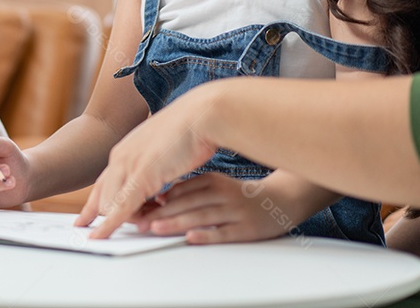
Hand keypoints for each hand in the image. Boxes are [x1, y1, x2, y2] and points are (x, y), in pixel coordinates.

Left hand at [77, 91, 217, 237]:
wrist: (201, 115)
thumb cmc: (189, 130)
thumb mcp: (162, 150)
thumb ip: (151, 164)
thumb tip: (152, 180)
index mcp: (126, 150)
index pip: (104, 181)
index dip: (94, 201)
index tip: (85, 216)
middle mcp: (121, 157)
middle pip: (101, 193)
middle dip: (94, 214)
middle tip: (87, 231)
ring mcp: (129, 165)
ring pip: (108, 202)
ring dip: (107, 222)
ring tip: (100, 238)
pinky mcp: (142, 176)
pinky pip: (122, 206)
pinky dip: (110, 224)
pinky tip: (102, 235)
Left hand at [131, 173, 289, 242]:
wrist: (282, 200)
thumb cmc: (241, 195)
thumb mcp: (215, 185)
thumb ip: (190, 190)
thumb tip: (159, 198)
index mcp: (212, 181)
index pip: (179, 190)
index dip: (156, 200)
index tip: (137, 209)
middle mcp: (222, 193)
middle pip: (186, 203)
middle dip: (159, 213)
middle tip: (139, 222)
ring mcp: (235, 211)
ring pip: (201, 217)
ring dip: (176, 222)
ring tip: (156, 228)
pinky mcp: (247, 228)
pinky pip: (224, 232)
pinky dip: (207, 235)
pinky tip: (191, 238)